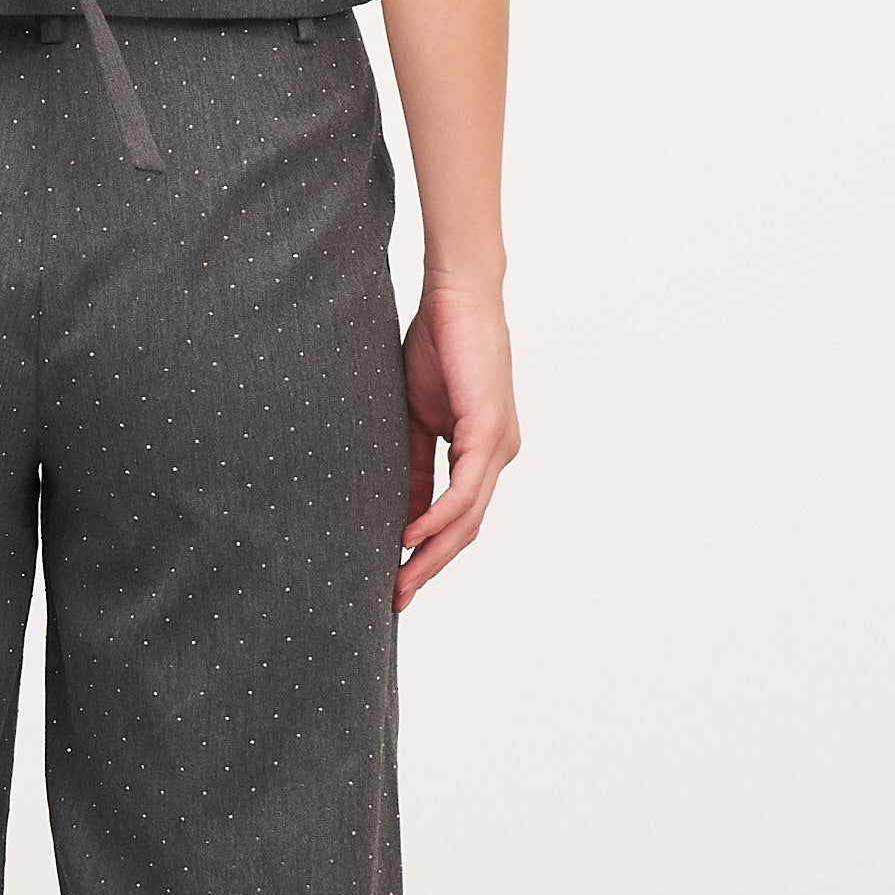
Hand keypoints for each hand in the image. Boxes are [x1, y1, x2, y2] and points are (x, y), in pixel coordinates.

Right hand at [399, 273, 518, 607]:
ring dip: (433, 554)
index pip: (456, 515)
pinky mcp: (489, 431)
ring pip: (468, 518)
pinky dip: (438, 517)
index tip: (397, 578)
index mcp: (480, 451)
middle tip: (397, 598)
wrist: (457, 296)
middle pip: (465, 528)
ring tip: (401, 580)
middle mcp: (497, 454)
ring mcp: (498, 445)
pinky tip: (412, 536)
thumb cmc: (437, 345)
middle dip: (429, 566)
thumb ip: (412, 463)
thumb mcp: (415, 417)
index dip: (427, 550)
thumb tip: (398, 510)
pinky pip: (464, 489)